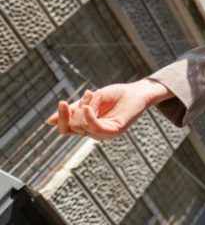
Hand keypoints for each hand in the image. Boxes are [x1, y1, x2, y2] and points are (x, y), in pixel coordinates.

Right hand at [45, 79, 172, 139]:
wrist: (136, 91)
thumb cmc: (114, 96)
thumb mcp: (88, 101)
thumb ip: (72, 111)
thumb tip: (49, 122)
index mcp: (86, 126)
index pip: (66, 129)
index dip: (61, 117)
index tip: (61, 101)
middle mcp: (94, 132)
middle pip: (72, 127)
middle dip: (76, 108)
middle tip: (88, 94)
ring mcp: (104, 133)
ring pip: (82, 126)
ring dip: (86, 107)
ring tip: (96, 95)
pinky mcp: (114, 132)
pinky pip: (96, 128)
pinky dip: (89, 117)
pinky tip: (88, 108)